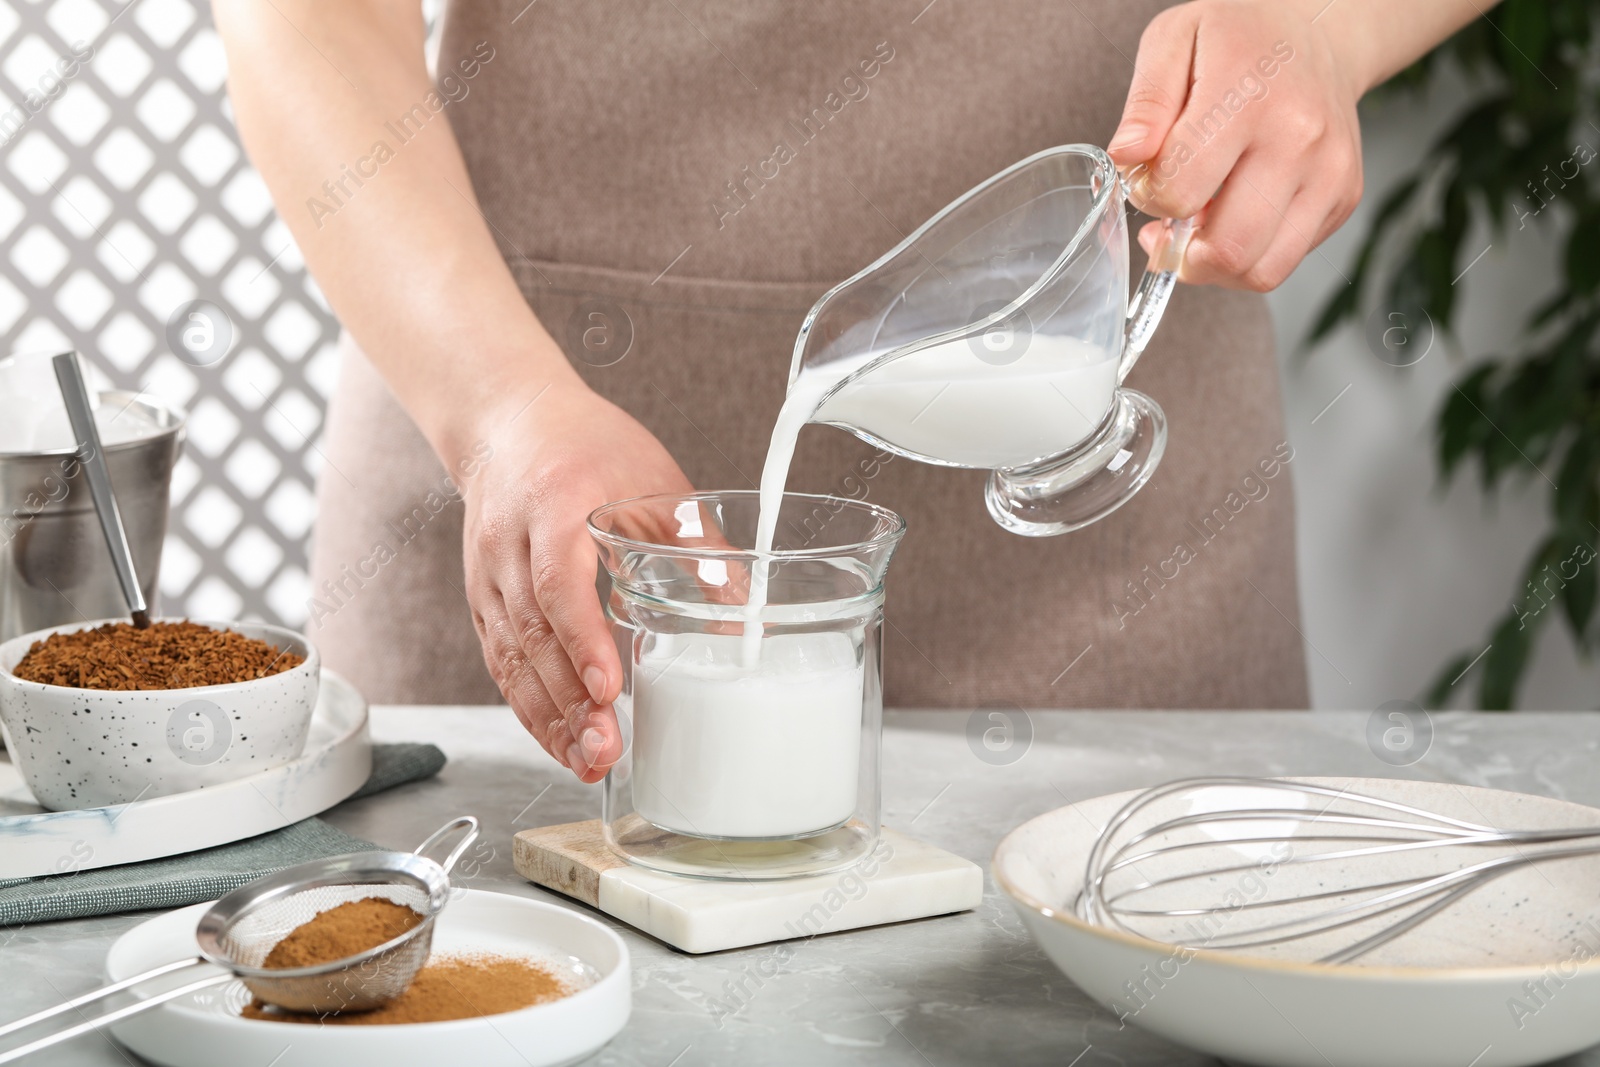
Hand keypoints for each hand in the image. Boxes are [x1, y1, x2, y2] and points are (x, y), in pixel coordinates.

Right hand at [462, 382, 692, 781]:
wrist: (509, 423)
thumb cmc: (585, 443)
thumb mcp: (652, 476)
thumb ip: (696, 542)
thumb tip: (745, 607)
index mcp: (552, 502)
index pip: (559, 582)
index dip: (583, 640)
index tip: (611, 687)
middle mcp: (508, 542)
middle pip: (531, 634)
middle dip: (568, 700)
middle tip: (606, 748)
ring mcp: (487, 574)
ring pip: (510, 658)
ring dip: (547, 718)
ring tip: (589, 761)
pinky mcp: (481, 599)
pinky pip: (501, 662)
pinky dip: (529, 707)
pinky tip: (560, 740)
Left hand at [1107, 0, 1365, 291]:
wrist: (1320, 29)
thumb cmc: (1241, 36)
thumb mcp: (1175, 40)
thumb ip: (1145, 103)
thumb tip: (1125, 157)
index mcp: (1248, 99)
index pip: (1181, 192)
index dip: (1150, 199)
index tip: (1148, 182)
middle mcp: (1298, 141)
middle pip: (1228, 248)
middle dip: (1182, 255)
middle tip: (1168, 229)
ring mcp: (1329, 173)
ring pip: (1261, 272)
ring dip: (1216, 267)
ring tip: (1200, 230)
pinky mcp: (1344, 197)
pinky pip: (1285, 261)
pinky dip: (1250, 256)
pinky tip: (1235, 216)